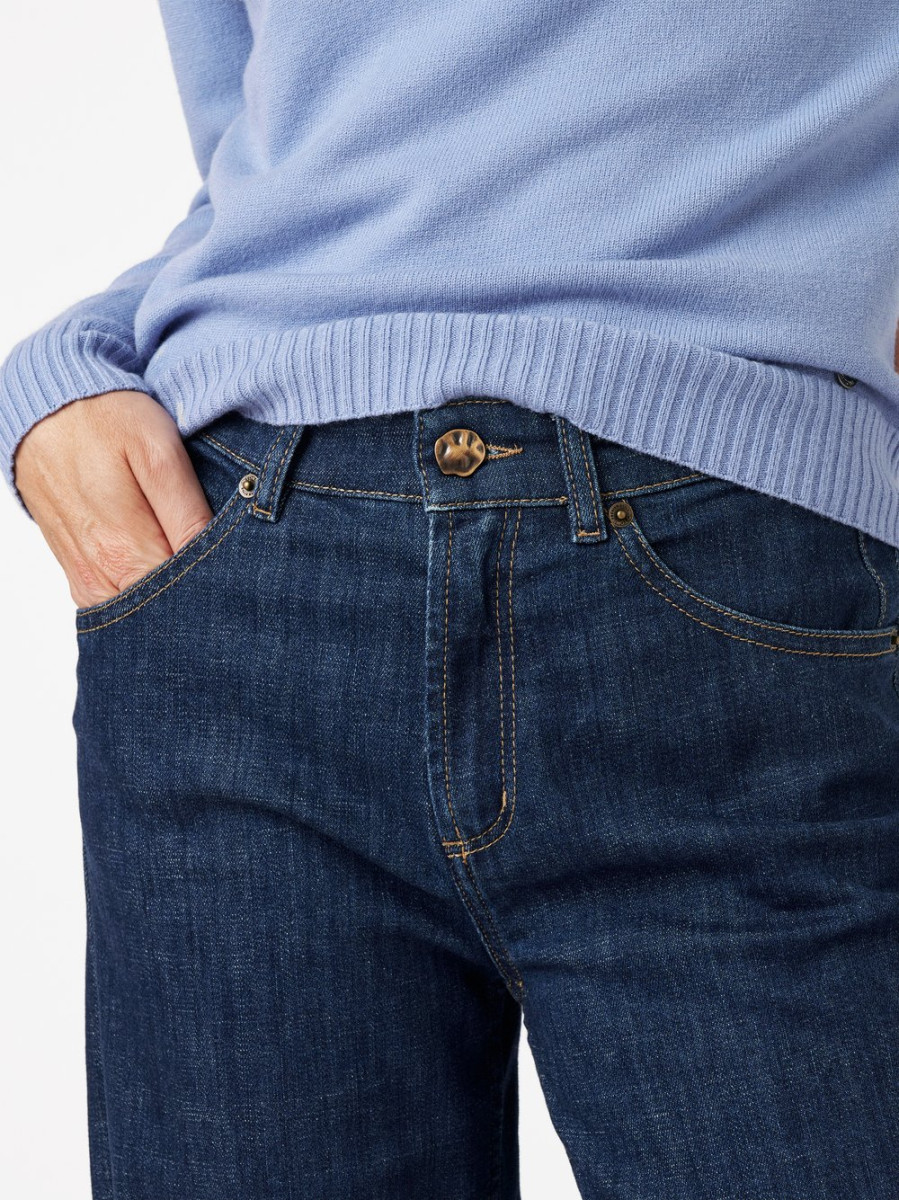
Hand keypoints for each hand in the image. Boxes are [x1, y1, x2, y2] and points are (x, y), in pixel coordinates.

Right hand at [14, 391, 213, 607]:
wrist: (42, 410)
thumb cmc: (105, 421)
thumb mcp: (158, 452)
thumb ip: (187, 513)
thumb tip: (216, 558)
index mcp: (124, 553)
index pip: (189, 598)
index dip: (221, 583)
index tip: (240, 564)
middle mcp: (101, 578)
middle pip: (167, 611)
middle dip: (201, 593)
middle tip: (226, 562)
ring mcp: (87, 581)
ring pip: (144, 612)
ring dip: (175, 594)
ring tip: (194, 556)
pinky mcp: (79, 576)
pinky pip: (120, 602)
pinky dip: (146, 591)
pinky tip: (164, 563)